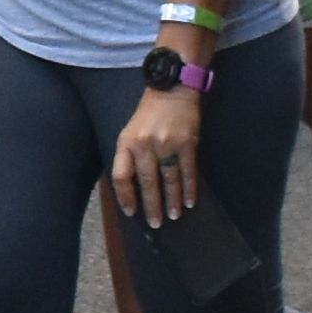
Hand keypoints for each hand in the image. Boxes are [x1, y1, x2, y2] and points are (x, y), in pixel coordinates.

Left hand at [106, 87, 202, 226]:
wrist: (172, 88)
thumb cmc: (149, 113)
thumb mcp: (130, 131)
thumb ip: (130, 156)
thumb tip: (134, 187)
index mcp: (127, 143)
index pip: (121, 176)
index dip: (125, 196)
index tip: (131, 212)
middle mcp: (145, 145)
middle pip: (147, 182)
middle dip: (152, 206)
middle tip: (156, 224)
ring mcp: (167, 144)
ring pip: (169, 180)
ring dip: (172, 201)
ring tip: (173, 216)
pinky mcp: (187, 143)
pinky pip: (188, 171)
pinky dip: (189, 188)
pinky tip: (190, 201)